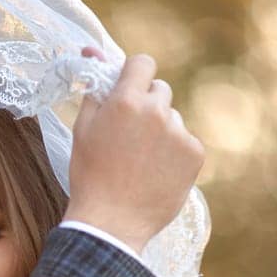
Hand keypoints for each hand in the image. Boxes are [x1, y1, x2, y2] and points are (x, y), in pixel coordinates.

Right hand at [65, 50, 204, 254]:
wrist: (111, 223)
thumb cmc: (90, 177)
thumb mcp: (82, 130)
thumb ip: (93, 90)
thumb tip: (93, 53)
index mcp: (125, 100)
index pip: (142, 63)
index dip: (135, 75)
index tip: (131, 90)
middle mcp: (156, 111)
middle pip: (160, 90)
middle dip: (148, 105)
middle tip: (131, 136)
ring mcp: (179, 132)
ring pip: (173, 119)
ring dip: (161, 132)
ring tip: (142, 163)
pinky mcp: (195, 154)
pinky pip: (186, 142)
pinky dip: (174, 154)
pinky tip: (156, 173)